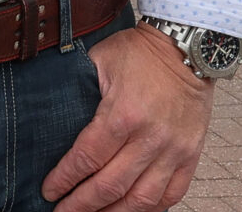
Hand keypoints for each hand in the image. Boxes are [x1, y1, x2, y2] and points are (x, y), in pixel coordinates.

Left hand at [40, 24, 216, 211]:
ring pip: (141, 199)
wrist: (187, 46)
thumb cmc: (142, 53)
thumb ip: (79, 90)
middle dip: (80, 205)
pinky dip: (150, 208)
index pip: (87, 159)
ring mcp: (174, 150)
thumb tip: (53, 112)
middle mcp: (150, 138)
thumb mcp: (100, 61)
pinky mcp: (191, 155)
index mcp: (123, 114)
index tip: (49, 191)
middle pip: (110, 186)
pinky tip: (130, 210)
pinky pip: (172, 194)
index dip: (64, 180)